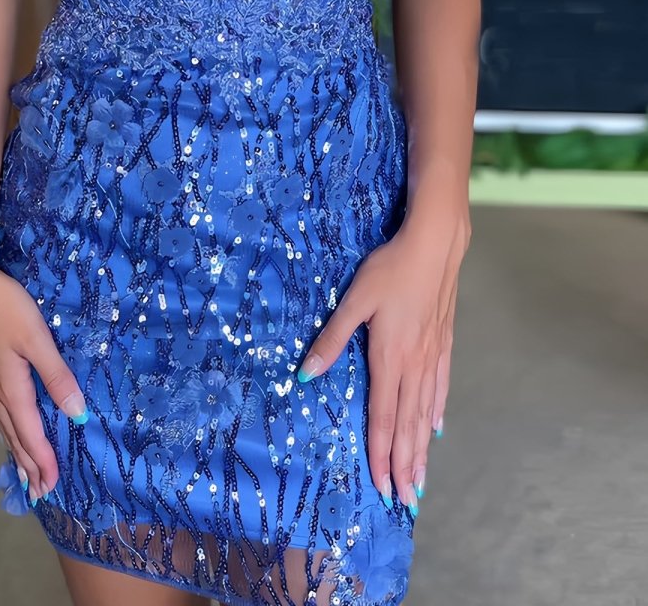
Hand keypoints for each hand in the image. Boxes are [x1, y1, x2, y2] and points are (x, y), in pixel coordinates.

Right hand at [0, 254, 86, 503]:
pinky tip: (6, 424)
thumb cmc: (1, 306)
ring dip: (16, 448)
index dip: (43, 459)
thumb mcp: (36, 338)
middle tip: (39, 491)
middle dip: (29, 463)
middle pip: (14, 434)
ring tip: (24, 470)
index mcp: (10, 386)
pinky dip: (6, 427)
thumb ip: (56, 375)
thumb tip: (77, 414)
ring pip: (2, 422)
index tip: (53, 485)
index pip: (30, 433)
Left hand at [295, 206, 469, 513]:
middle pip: (408, 425)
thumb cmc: (389, 270)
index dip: (382, 454)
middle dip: (405, 465)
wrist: (434, 246)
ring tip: (420, 480)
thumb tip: (305, 374)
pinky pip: (440, 388)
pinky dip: (436, 413)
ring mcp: (433, 356)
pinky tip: (436, 429)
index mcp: (389, 358)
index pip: (384, 417)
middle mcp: (414, 365)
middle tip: (405, 502)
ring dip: (422, 450)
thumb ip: (331, 338)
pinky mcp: (444, 343)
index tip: (381, 486)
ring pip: (425, 413)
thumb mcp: (354, 300)